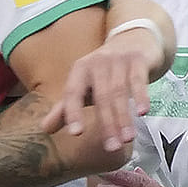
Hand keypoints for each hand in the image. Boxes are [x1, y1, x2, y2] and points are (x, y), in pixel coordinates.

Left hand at [43, 25, 160, 150]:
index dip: (73, 112)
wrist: (133, 38)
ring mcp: (118, 60)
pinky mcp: (138, 60)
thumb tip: (44, 129)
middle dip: (107, 124)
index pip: (73, 93)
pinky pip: (138, 80)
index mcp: (79, 70)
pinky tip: (142, 113)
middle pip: (101, 97)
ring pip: (120, 92)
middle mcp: (97, 63)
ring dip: (124, 117)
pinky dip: (140, 96)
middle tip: (111, 147)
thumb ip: (65, 108)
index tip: (76, 133)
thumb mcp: (84, 85)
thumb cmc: (104, 70)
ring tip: (127, 139)